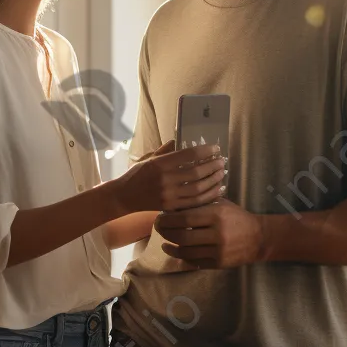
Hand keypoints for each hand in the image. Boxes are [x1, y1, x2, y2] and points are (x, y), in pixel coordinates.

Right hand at [111, 142, 225, 214]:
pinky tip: (217, 190)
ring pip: (198, 189)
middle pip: (196, 172)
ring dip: (213, 180)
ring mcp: (168, 195)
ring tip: (222, 173)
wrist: (124, 196)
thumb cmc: (137, 174)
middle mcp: (165, 179)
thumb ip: (166, 150)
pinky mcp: (171, 207)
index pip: (187, 155)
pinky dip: (209, 196)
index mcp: (160, 164)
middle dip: (212, 166)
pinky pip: (194, 203)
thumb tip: (181, 139)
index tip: (216, 148)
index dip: (205, 151)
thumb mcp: (149, 158)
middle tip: (222, 161)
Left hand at [154, 199, 265, 267]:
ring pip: (186, 252)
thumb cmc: (237, 216)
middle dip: (166, 233)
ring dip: (171, 248)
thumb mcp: (221, 204)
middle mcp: (216, 233)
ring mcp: (218, 250)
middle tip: (158, 229)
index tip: (159, 218)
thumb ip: (200, 204)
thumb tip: (174, 206)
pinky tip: (177, 252)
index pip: (185, 218)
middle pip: (182, 236)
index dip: (168, 219)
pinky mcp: (219, 263)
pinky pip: (195, 262)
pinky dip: (183, 258)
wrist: (259, 237)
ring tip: (164, 243)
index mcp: (216, 215)